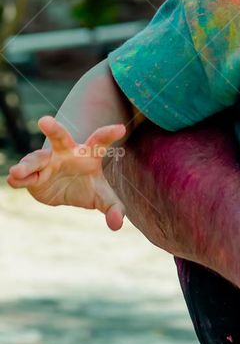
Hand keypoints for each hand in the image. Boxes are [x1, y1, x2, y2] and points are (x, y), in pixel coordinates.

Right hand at [6, 115, 127, 229]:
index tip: (120, 129)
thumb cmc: (87, 186)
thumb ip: (113, 207)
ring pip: (36, 158)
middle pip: (60, 137)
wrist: (64, 191)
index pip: (100, 141)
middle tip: (44, 121)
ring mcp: (48, 162)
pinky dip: (19, 177)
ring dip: (27, 164)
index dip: (109, 134)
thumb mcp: (102, 197)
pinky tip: (14, 179)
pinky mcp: (33, 175)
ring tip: (17, 171)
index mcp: (88, 154)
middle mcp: (66, 152)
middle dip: (53, 129)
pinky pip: (24, 175)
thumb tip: (117, 223)